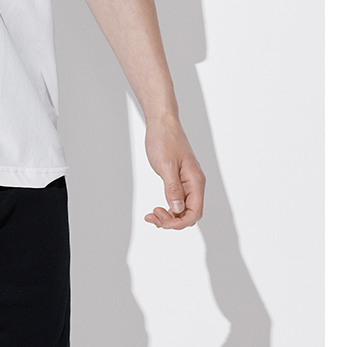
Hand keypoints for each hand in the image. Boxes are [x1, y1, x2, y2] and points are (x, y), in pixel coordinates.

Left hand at [143, 115, 204, 229]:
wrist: (162, 123)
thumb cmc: (165, 139)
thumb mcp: (166, 165)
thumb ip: (173, 188)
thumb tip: (178, 209)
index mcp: (195, 181)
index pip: (195, 212)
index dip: (180, 223)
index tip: (163, 223)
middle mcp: (194, 184)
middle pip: (189, 214)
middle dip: (172, 221)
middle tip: (153, 215)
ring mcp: (187, 182)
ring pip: (182, 209)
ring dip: (168, 216)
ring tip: (151, 214)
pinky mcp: (179, 180)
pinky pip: (176, 201)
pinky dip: (167, 208)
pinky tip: (155, 209)